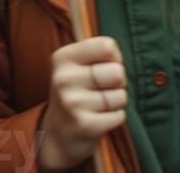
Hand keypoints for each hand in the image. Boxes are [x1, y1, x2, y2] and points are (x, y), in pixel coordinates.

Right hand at [38, 36, 127, 171]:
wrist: (58, 132)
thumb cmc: (79, 89)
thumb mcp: (80, 63)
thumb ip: (100, 52)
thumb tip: (118, 61)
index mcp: (63, 58)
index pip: (107, 46)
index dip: (114, 57)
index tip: (104, 65)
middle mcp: (63, 79)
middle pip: (117, 72)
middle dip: (119, 81)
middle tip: (103, 87)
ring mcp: (72, 103)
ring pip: (121, 96)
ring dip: (117, 101)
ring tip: (100, 104)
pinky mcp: (83, 125)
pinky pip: (119, 116)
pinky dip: (116, 117)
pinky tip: (100, 118)